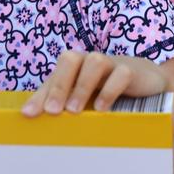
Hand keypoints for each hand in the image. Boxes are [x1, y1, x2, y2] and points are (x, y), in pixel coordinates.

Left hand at [21, 51, 167, 116]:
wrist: (144, 76)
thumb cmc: (105, 84)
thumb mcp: (80, 92)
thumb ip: (57, 99)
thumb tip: (28, 114)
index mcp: (73, 65)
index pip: (52, 76)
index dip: (40, 94)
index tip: (29, 114)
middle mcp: (88, 59)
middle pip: (69, 59)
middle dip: (59, 85)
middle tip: (53, 111)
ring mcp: (111, 62)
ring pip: (95, 62)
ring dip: (82, 86)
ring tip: (75, 110)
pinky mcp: (131, 70)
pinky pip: (121, 74)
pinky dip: (110, 90)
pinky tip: (103, 108)